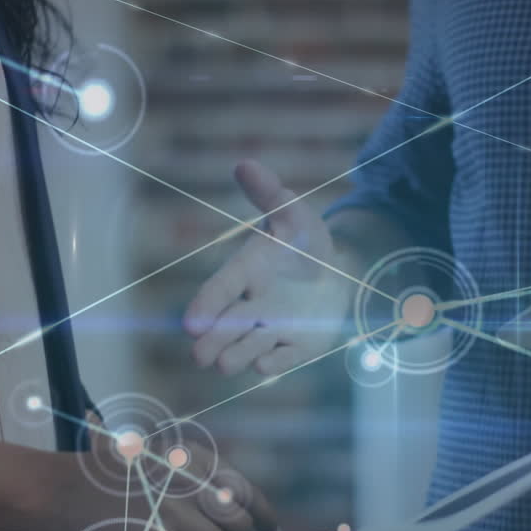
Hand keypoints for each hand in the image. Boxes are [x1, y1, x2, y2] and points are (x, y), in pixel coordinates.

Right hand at [37, 416, 314, 530]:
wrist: (60, 488)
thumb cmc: (106, 480)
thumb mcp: (157, 466)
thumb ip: (193, 484)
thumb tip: (233, 512)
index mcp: (196, 461)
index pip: (247, 493)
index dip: (264, 520)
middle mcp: (192, 481)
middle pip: (240, 525)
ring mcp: (175, 509)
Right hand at [183, 160, 353, 376]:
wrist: (340, 272)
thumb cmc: (305, 242)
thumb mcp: (292, 214)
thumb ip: (269, 194)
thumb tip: (245, 164)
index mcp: (244, 273)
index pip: (218, 290)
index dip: (205, 305)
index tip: (190, 323)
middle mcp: (250, 307)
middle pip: (225, 329)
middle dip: (212, 342)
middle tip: (200, 354)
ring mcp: (271, 330)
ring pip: (247, 348)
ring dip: (237, 355)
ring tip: (225, 363)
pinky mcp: (295, 348)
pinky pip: (281, 360)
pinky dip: (273, 363)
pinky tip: (265, 365)